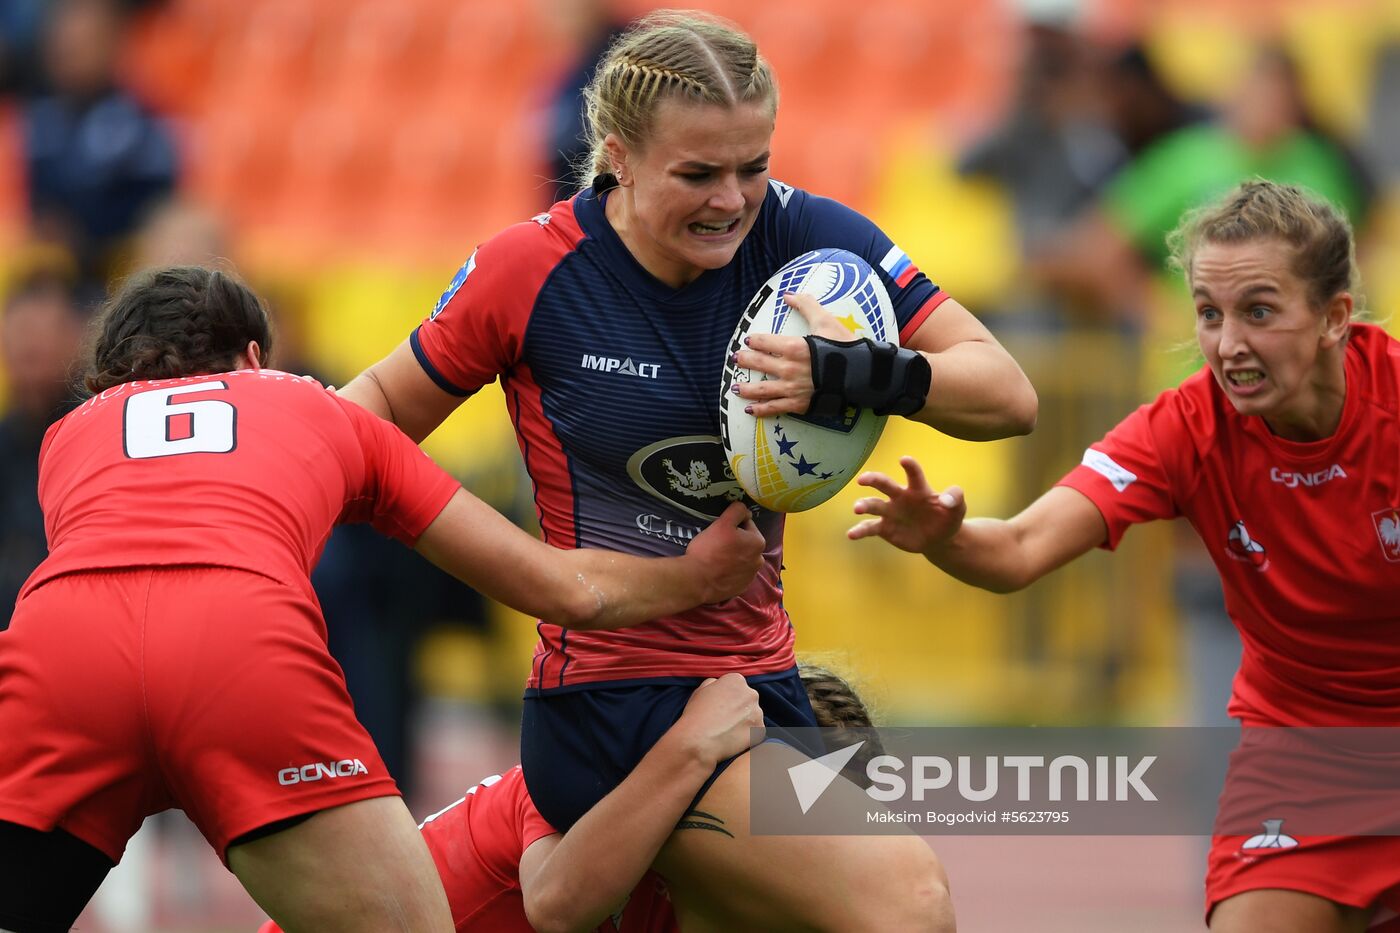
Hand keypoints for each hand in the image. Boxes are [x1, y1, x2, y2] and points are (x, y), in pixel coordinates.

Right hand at [671, 672, 765, 764]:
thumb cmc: (696, 715)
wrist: (698, 741)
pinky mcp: (760, 730)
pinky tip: (733, 739)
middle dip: (739, 708)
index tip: (721, 707)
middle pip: (747, 700)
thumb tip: (719, 685)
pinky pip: (755, 731)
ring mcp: (757, 712)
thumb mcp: (700, 690)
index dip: (728, 698)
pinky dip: (747, 735)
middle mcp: (751, 693)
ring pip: (753, 716)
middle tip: (725, 720)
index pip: (737, 686)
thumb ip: (714, 683)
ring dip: (744, 721)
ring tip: (728, 731)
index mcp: (736, 680)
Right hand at [686, 501, 764, 602]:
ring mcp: (751, 576)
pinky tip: (718, 570)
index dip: (732, 525)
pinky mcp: (741, 587)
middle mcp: (759, 560)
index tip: (719, 530)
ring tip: (716, 558)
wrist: (697, 581)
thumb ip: (737, 511)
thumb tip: (745, 510)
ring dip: (733, 556)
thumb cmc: (710, 549)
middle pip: (745, 543)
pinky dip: (730, 570)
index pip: (747, 524)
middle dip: (734, 541)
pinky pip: (737, 573)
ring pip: (741, 558)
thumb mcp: (722, 523)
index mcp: (758, 542)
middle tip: (716, 543)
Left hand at [731, 293, 856, 417]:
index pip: (765, 342)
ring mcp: (793, 389)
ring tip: (735, 387)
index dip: (754, 340)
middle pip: (759, 363)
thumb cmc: (845, 347)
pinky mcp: (799, 404)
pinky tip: (749, 409)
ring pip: (762, 389)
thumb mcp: (826, 321)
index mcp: (794, 347)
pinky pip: (775, 408)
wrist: (862, 374)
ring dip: (746, 388)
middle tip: (735, 358)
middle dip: (744, 360)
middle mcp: (789, 369)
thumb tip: (788, 295)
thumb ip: (806, 305)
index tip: (748, 340)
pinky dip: (760, 410)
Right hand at [847, 456, 965, 554]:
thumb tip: (946, 500)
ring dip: (863, 505)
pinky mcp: (884, 528)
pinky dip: (859, 530)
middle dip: (873, 479)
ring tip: (857, 508)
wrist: (939, 538)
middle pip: (884, 484)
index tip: (904, 460)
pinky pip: (869, 527)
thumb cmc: (947, 517)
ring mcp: (890, 512)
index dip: (910, 466)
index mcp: (918, 489)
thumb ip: (955, 498)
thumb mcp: (958, 507)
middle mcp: (900, 497)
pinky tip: (851, 534)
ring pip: (873, 505)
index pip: (913, 474)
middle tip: (862, 479)